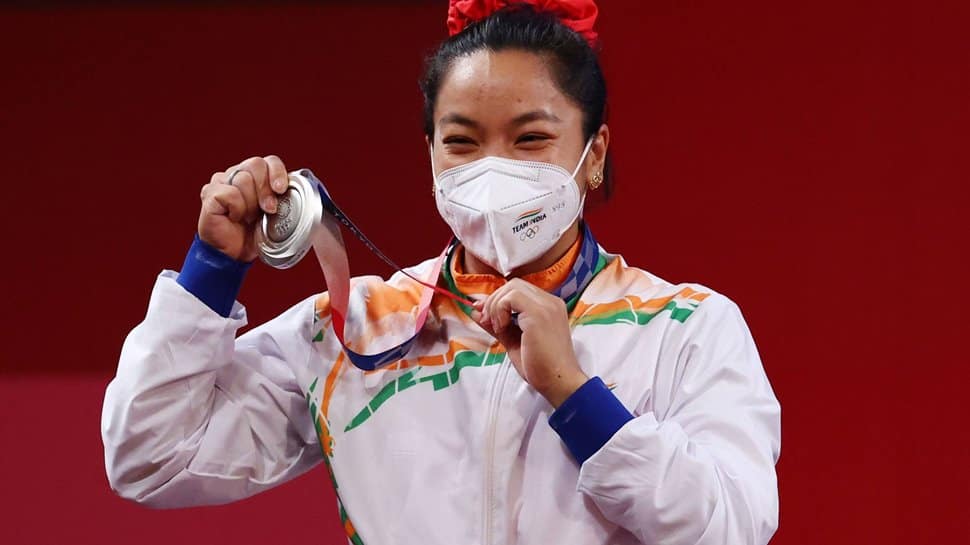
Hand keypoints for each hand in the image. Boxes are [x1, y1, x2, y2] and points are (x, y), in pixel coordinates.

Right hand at [198, 155, 289, 261]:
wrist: (234, 253)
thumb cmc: (253, 232)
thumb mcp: (275, 212)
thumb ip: (281, 196)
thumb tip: (291, 188)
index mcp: (255, 175)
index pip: (269, 161)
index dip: (277, 173)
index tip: (281, 190)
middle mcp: (236, 173)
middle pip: (256, 165)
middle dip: (266, 190)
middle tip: (267, 209)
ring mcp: (220, 181)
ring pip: (243, 179)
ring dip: (250, 204)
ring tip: (247, 217)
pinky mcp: (209, 193)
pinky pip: (230, 194)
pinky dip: (237, 209)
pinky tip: (234, 217)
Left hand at [474, 279, 588, 407]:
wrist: (559, 383)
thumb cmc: (540, 367)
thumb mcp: (513, 341)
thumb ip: (496, 325)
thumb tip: (475, 311)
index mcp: (548, 307)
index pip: (518, 290)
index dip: (497, 299)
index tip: (484, 315)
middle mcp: (550, 302)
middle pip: (514, 284)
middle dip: (494, 300)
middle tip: (488, 322)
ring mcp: (546, 305)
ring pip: (511, 287)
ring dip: (496, 305)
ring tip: (497, 327)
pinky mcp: (539, 314)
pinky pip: (511, 298)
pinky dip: (500, 310)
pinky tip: (502, 328)